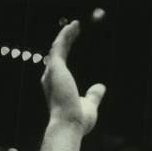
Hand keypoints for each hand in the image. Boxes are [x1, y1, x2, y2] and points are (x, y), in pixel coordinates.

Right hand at [41, 21, 105, 135]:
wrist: (69, 125)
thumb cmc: (77, 120)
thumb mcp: (89, 106)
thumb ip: (93, 96)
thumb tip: (101, 87)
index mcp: (56, 87)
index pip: (60, 66)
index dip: (65, 53)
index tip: (72, 43)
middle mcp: (50, 78)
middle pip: (57, 54)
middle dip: (64, 41)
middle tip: (73, 30)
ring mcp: (52, 71)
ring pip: (58, 47)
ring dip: (66, 35)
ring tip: (75, 25)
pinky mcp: (56, 66)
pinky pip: (60, 45)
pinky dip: (66, 35)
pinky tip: (73, 26)